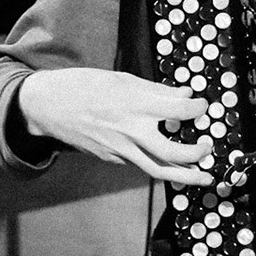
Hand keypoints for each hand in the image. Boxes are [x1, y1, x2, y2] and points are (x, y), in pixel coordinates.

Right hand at [16, 67, 215, 185]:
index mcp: (136, 103)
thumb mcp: (122, 78)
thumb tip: (185, 94)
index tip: (203, 107)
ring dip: (185, 176)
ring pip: (158, 169)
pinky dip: (157, 164)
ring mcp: (121, 149)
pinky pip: (140, 164)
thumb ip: (156, 90)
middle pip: (173, 152)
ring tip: (203, 177)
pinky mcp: (112, 159)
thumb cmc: (84, 86)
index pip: (180, 110)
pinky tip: (167, 162)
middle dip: (196, 154)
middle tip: (207, 148)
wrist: (48, 106)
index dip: (198, 109)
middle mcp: (131, 130)